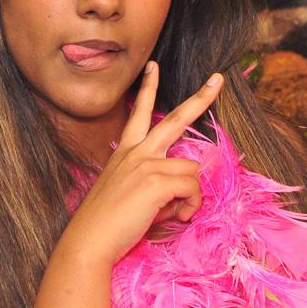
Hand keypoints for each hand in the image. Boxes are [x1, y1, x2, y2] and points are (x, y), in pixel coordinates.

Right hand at [59, 62, 222, 266]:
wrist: (89, 241)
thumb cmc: (107, 224)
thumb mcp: (131, 197)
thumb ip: (157, 187)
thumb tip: (183, 196)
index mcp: (126, 152)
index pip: (138, 113)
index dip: (148, 88)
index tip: (153, 66)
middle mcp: (137, 152)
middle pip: (176, 118)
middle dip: (201, 98)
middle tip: (218, 79)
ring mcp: (147, 163)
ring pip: (192, 168)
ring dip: (190, 195)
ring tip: (173, 213)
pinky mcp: (157, 180)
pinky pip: (192, 188)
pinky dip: (190, 207)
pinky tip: (175, 217)